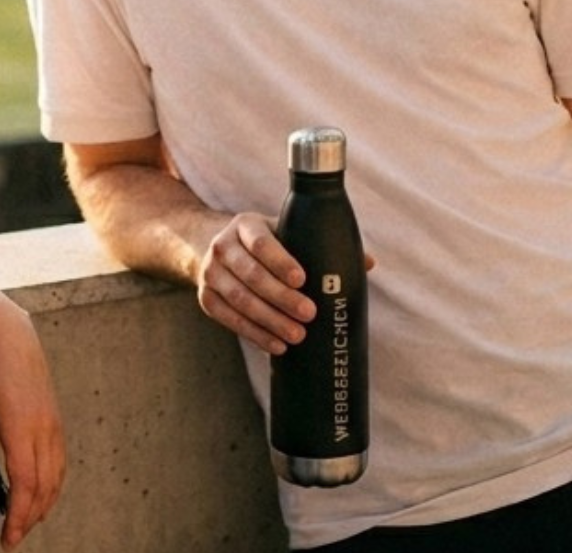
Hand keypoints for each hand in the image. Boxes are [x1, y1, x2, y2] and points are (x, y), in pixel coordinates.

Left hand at [0, 283, 64, 549]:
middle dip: (31, 516)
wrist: (9, 330)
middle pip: (45, 486)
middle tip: (13, 536)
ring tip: (26, 520)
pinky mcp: (55, 417)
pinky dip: (52, 482)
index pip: (26, 484)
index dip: (19, 515)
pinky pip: (60, 459)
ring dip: (44, 502)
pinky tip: (40, 491)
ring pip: (57, 475)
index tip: (8, 538)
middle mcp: (44, 428)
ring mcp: (53, 422)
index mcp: (21, 427)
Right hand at [194, 213, 316, 354]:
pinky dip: (254, 334)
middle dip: (281, 297)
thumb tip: (365, 263)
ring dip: (270, 320)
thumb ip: (318, 245)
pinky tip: (276, 344)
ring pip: (239, 299)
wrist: (221, 252)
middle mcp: (222, 246)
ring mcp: (210, 272)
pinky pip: (229, 319)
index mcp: (245, 225)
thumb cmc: (266, 244)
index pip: (261, 243)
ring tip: (297, 335)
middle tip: (309, 313)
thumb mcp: (283, 232)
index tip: (302, 280)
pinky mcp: (206, 297)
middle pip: (251, 274)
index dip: (280, 262)